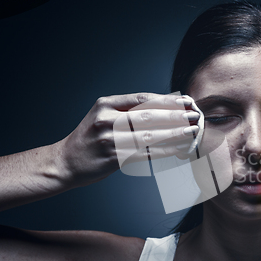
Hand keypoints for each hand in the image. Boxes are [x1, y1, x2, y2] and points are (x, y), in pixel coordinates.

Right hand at [56, 93, 199, 187]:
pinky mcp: (114, 158)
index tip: (185, 100)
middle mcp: (107, 119)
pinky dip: (164, 150)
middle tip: (195, 115)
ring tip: (192, 131)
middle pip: (149, 115)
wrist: (65, 161)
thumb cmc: (89, 138)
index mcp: (106, 104)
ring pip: (150, 135)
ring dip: (174, 133)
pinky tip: (178, 149)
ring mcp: (110, 139)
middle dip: (175, 115)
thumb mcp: (103, 116)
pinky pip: (146, 153)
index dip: (167, 99)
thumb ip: (128, 111)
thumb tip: (164, 107)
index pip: (142, 99)